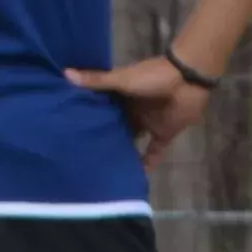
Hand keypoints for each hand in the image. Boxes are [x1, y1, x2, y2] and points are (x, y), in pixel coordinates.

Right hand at [66, 53, 214, 159]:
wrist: (187, 78)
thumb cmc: (152, 76)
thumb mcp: (121, 79)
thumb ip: (96, 81)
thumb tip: (65, 74)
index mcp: (121, 96)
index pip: (102, 109)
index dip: (89, 118)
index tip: (71, 131)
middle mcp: (132, 111)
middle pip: (116, 127)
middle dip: (104, 139)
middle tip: (83, 157)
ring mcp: (148, 123)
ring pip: (132, 141)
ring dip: (122, 152)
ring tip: (103, 170)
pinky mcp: (164, 134)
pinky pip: (153, 152)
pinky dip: (146, 164)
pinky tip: (134, 178)